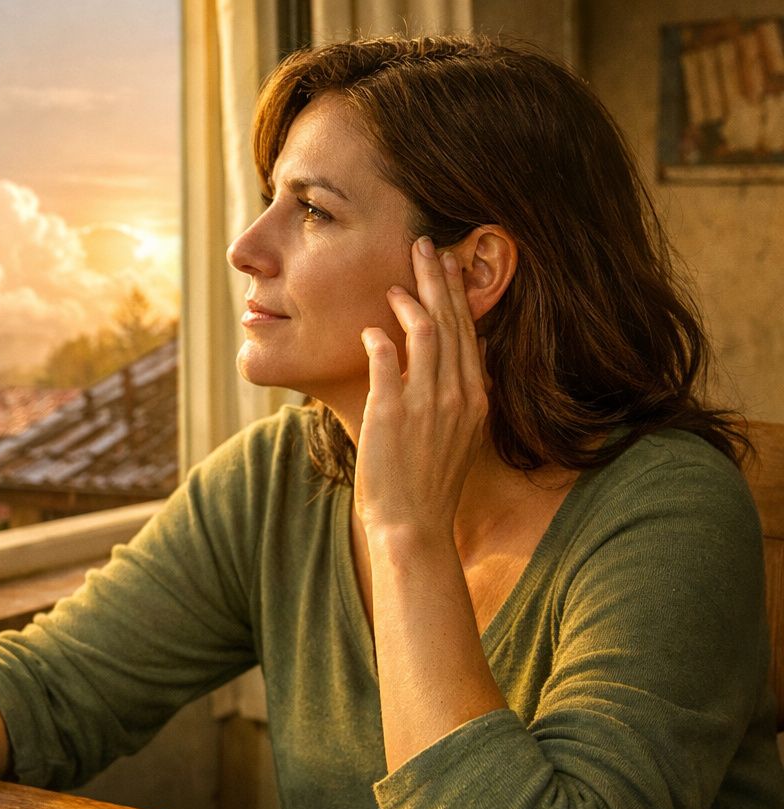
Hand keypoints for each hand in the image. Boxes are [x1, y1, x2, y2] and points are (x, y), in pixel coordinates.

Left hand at [354, 236, 487, 537]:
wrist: (414, 526)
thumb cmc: (428, 485)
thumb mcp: (458, 435)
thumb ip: (460, 395)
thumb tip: (465, 357)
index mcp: (475, 397)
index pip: (470, 331)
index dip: (457, 294)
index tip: (447, 264)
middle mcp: (457, 395)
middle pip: (452, 321)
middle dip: (438, 279)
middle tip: (425, 244)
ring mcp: (426, 403)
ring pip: (426, 332)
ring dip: (411, 301)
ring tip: (398, 280)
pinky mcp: (391, 413)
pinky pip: (386, 362)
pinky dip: (379, 339)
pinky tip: (370, 329)